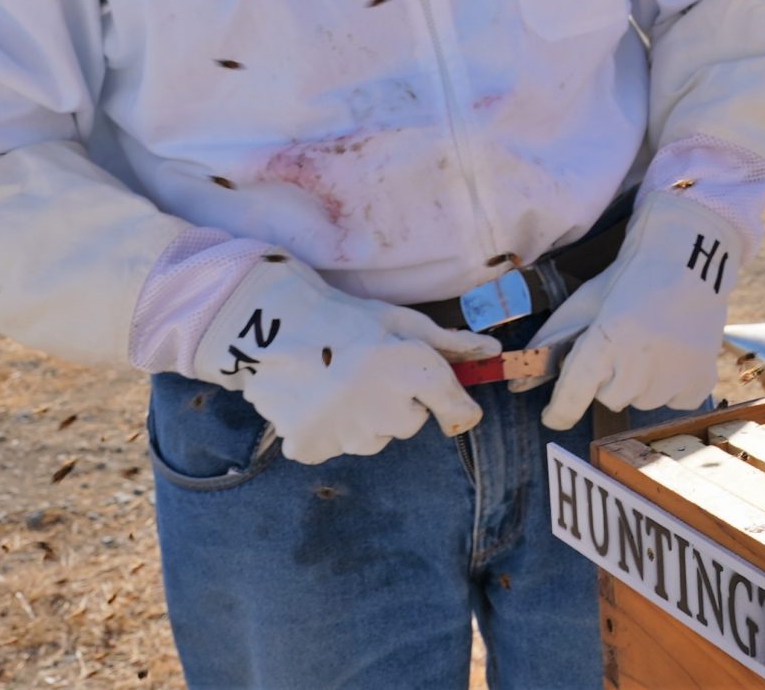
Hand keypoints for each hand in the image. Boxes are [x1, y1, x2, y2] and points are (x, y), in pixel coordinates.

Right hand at [188, 256, 497, 463]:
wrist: (272, 325)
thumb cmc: (346, 318)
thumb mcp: (402, 322)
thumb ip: (450, 343)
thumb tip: (492, 353)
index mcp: (412, 369)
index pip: (455, 407)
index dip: (455, 405)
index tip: (452, 405)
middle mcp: (384, 406)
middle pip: (409, 423)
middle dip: (397, 402)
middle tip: (369, 372)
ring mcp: (346, 432)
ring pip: (371, 438)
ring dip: (362, 418)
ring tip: (337, 383)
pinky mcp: (313, 446)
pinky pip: (333, 446)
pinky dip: (326, 430)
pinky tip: (314, 398)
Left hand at [528, 194, 745, 430]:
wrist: (689, 256)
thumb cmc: (629, 279)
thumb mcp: (583, 305)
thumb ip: (549, 345)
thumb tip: (516, 384)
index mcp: (606, 340)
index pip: (571, 399)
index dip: (559, 411)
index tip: (555, 413)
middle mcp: (641, 363)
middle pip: (608, 399)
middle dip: (608, 377)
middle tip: (622, 343)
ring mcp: (675, 374)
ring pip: (642, 401)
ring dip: (640, 382)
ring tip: (652, 343)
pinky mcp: (701, 380)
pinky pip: (674, 402)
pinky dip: (672, 385)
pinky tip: (673, 354)